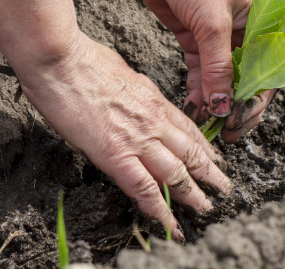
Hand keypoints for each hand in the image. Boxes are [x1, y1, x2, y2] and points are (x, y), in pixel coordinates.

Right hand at [16, 32, 230, 239]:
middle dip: (211, 173)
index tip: (216, 158)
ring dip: (194, 195)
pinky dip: (160, 210)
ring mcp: (138, 138)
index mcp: (153, 99)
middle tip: (224, 187)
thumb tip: (133, 91)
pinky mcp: (117, 155)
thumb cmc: (81, 60)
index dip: (205, 146)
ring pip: (177, 172)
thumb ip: (134, 87)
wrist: (60, 61)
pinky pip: (145, 188)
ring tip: (207, 209)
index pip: (188, 127)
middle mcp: (153, 120)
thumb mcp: (123, 70)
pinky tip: (171, 225)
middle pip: (191, 152)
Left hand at [125, 0, 273, 142]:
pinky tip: (192, 107)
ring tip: (207, 125)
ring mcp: (217, 38)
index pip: (268, 71)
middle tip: (226, 133)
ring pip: (221, 80)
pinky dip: (196, 91)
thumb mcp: (212, 23)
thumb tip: (224, 107)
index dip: (257, 100)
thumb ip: (218, 67)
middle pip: (247, 80)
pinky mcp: (193, 39)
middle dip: (237, 108)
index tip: (241, 122)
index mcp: (261, 23)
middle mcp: (243, 33)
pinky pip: (200, 73)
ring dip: (215, 103)